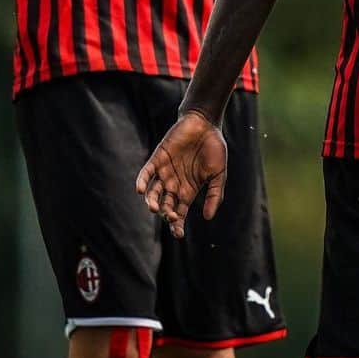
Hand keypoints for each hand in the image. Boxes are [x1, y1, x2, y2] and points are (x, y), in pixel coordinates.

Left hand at [135, 110, 226, 237]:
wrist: (206, 123)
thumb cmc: (214, 147)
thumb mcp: (218, 174)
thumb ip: (214, 194)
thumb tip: (208, 217)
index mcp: (188, 190)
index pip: (179, 212)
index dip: (177, 224)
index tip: (178, 234)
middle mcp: (174, 183)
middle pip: (165, 205)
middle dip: (166, 213)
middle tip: (171, 216)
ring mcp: (165, 171)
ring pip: (153, 192)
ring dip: (152, 201)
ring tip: (154, 208)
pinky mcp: (158, 158)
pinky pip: (147, 172)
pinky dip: (142, 181)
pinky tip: (140, 190)